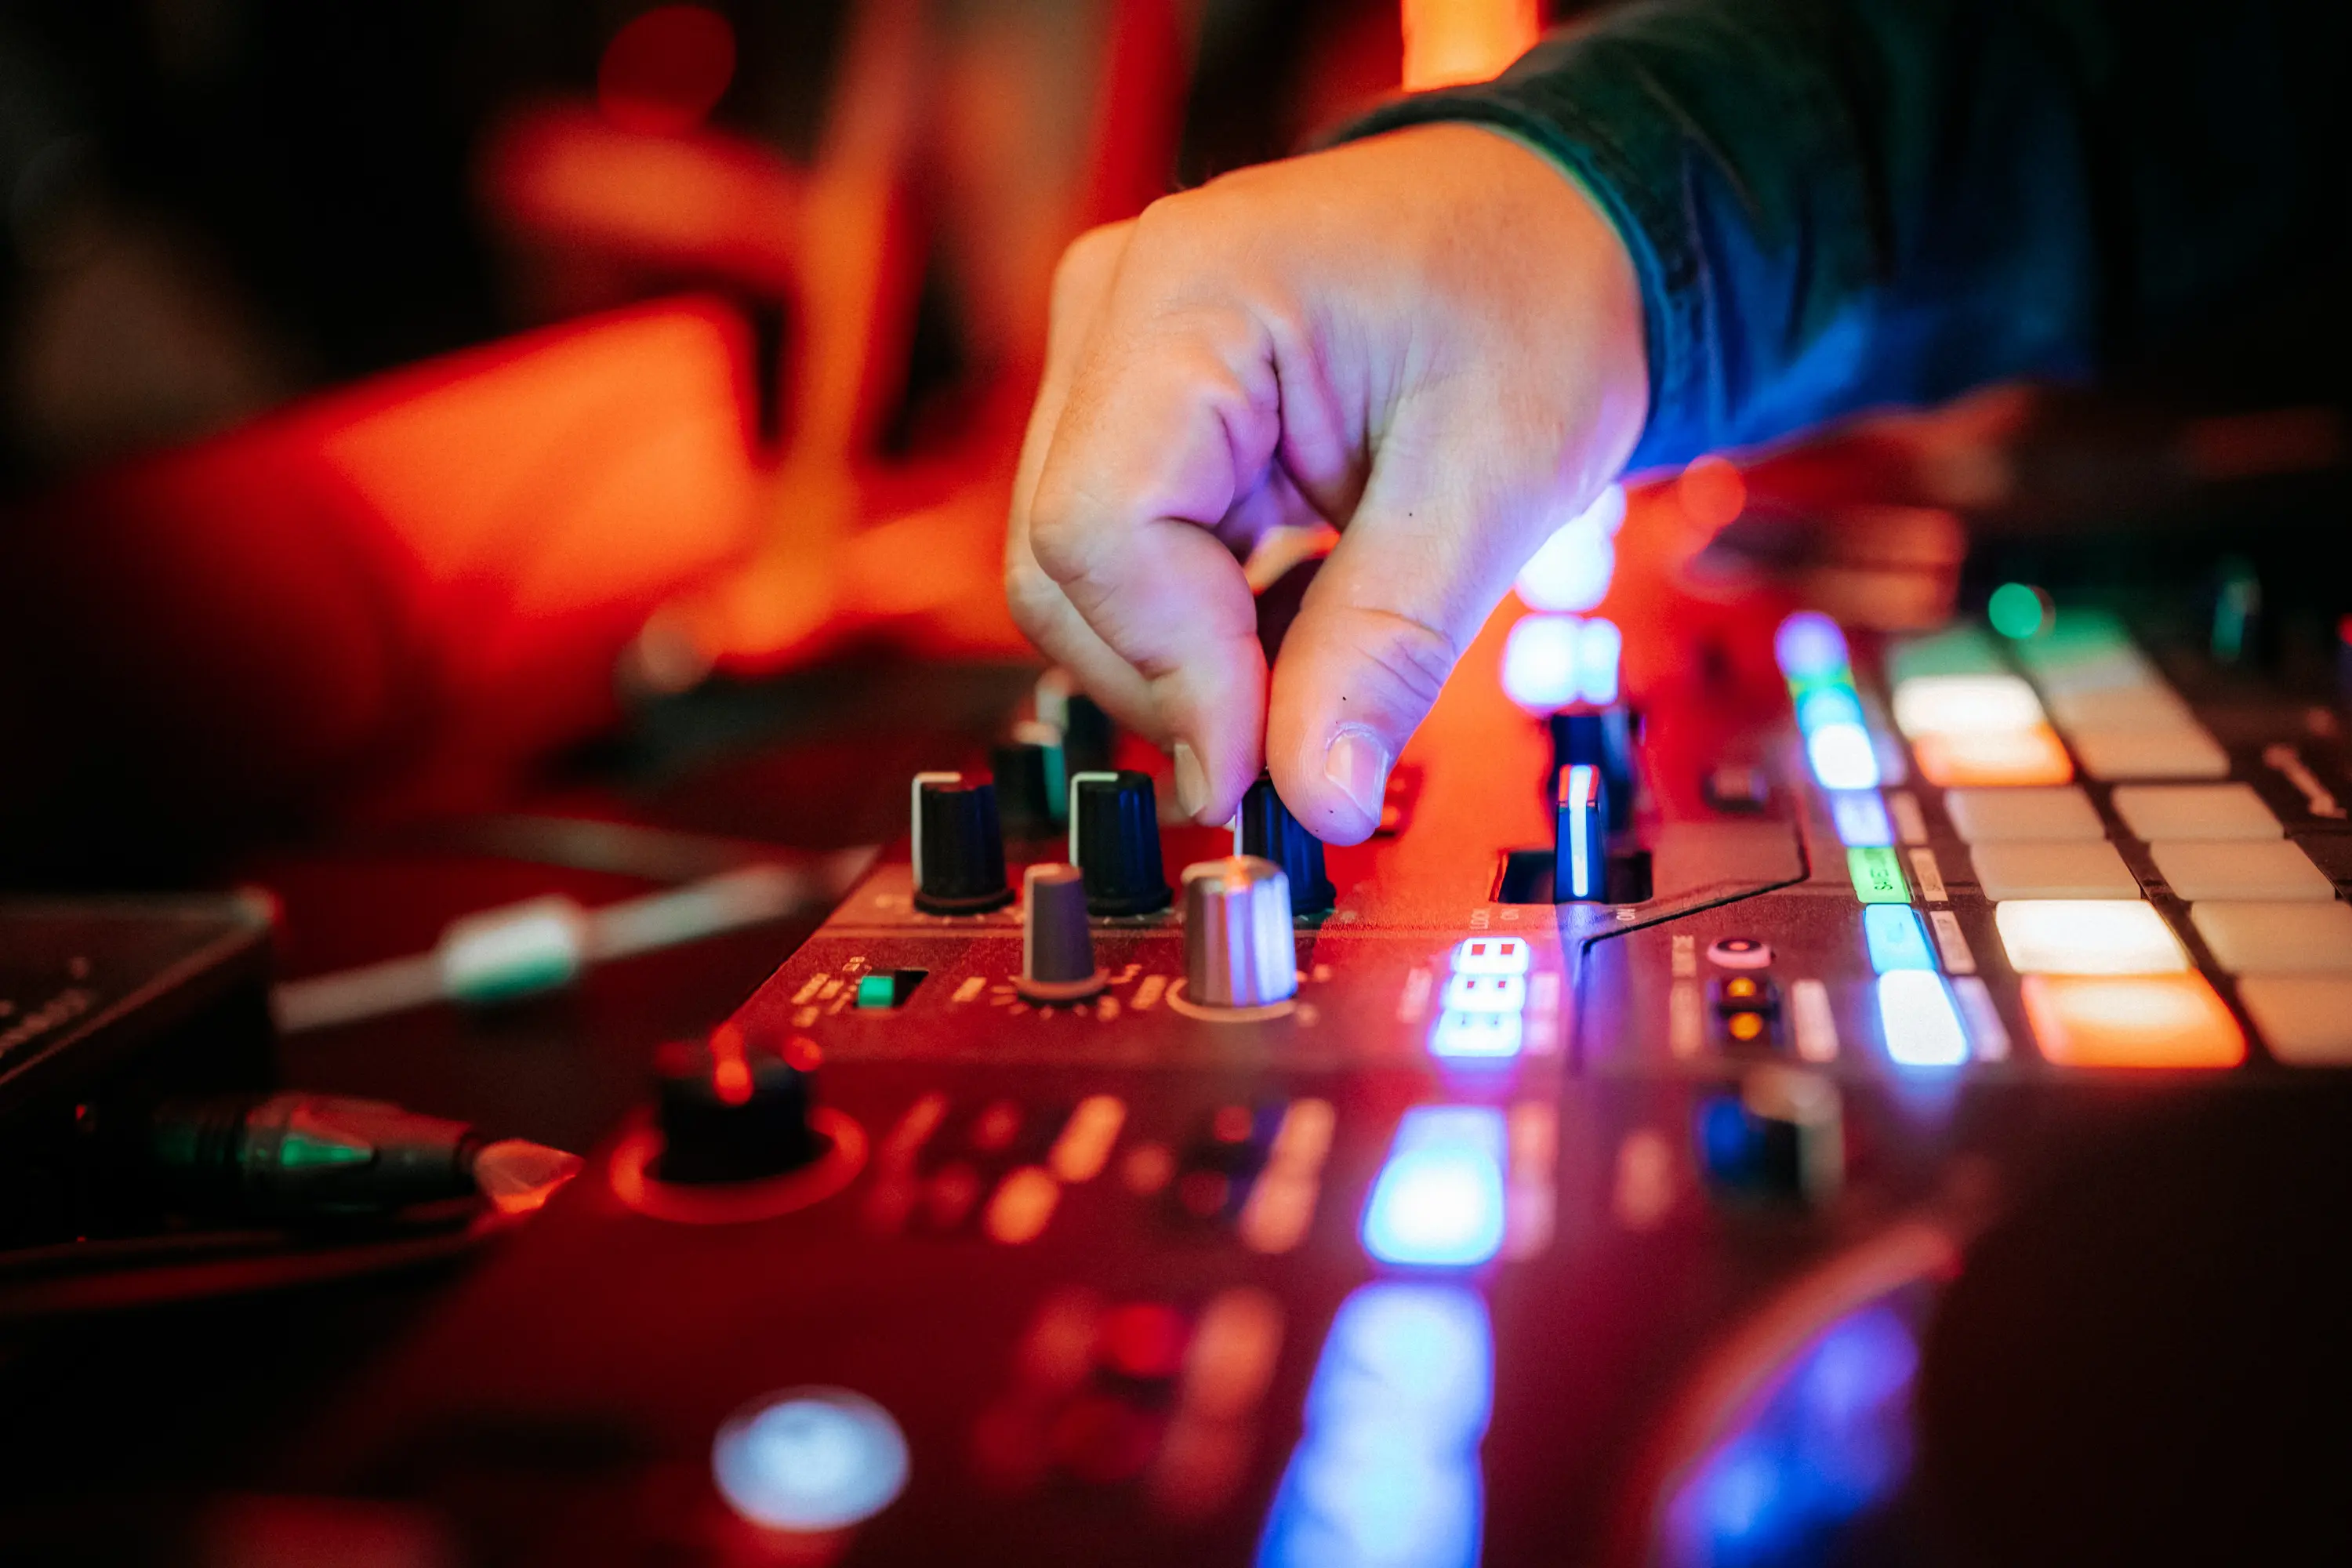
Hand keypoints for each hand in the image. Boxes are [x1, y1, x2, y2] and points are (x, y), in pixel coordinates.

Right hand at [1005, 123, 1646, 841]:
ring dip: (1189, 664)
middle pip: (1063, 566)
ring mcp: (1110, 355)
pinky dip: (1199, 628)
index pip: (1102, 527)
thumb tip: (1319, 801)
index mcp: (1193, 289)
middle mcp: (1116, 308)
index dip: (1173, 673)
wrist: (1551, 221)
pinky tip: (1292, 630)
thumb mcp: (1498, 478)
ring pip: (1078, 579)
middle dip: (1176, 686)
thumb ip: (1390, 644)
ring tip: (1320, 673)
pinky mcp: (1134, 409)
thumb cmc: (1536, 300)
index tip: (1260, 774)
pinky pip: (1121, 558)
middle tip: (1304, 753)